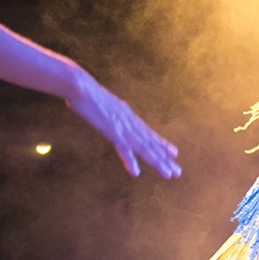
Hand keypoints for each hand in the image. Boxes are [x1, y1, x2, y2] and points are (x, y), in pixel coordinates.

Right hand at [66, 75, 181, 178]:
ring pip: (143, 147)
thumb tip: (112, 118)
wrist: (80, 85)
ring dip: (156, 161)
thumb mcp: (104, 105)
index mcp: (128, 116)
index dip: (162, 144)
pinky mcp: (111, 130)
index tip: (174, 152)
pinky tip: (136, 172)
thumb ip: (111, 114)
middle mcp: (129, 122)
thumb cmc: (87, 93)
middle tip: (177, 171)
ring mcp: (122, 126)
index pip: (148, 133)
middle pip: (150, 143)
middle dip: (164, 158)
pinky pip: (122, 148)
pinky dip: (129, 160)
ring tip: (168, 174)